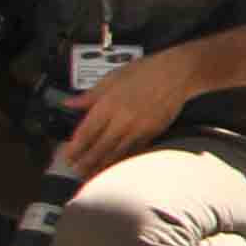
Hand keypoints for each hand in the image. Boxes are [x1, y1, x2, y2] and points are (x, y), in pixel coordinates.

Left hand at [51, 45, 203, 177]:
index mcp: (109, 105)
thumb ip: (90, 95)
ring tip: (91, 174)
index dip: (74, 148)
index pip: (86, 133)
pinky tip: (115, 165)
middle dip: (85, 162)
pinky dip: (123, 160)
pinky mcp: (152, 132)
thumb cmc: (146, 72)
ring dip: (102, 165)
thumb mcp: (112, 78)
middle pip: (99, 147)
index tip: (67, 156)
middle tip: (75, 170)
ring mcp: (139, 128)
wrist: (178, 74)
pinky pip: (134, 151)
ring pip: (116, 153)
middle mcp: (123, 120)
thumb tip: (70, 103)